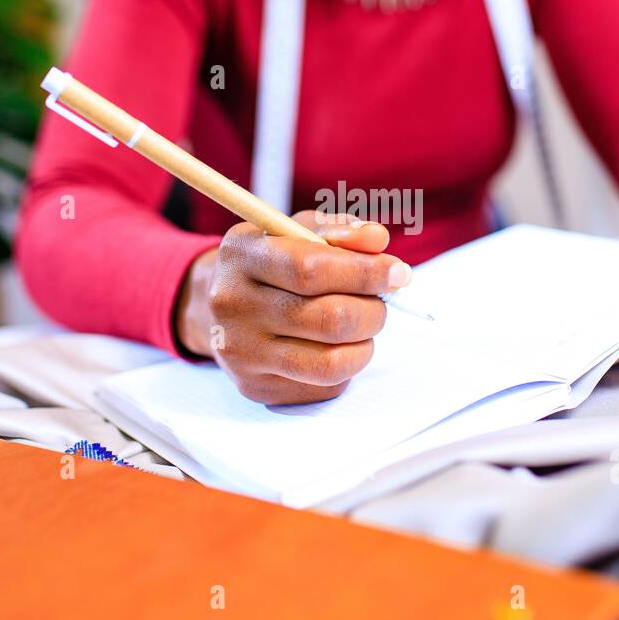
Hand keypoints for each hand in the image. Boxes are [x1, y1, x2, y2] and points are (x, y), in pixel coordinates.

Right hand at [174, 212, 409, 404]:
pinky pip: (324, 386)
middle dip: (373, 311)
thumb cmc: (272, 263)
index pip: (311, 270)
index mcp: (242, 255)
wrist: (220, 310)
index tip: (398, 273)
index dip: (365, 273)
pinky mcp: (256, 388)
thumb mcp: (297, 232)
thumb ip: (339, 231)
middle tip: (381, 303)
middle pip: (329, 319)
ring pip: (331, 362)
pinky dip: (346, 366)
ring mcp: (241, 353)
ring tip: (363, 326)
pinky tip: (336, 346)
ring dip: (365, 343)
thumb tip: (377, 240)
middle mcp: (233, 305)